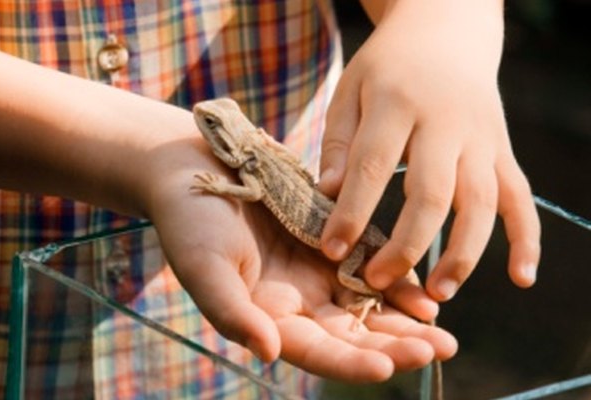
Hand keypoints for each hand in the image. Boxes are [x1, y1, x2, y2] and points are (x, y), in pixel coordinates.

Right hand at [144, 136, 456, 381]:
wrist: (196, 170)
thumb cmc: (191, 220)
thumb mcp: (204, 266)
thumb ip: (233, 313)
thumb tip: (269, 354)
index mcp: (266, 317)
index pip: (314, 351)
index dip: (349, 362)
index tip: (386, 367)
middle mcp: (296, 303)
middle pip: (350, 336)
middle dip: (393, 346)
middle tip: (438, 348)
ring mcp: (315, 273)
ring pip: (367, 308)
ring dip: (404, 321)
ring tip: (442, 331)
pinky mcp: (330, 242)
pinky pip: (369, 268)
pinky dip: (397, 283)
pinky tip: (425, 295)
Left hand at [319, 0, 540, 300]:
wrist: (446, 33)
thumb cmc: (387, 69)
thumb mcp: (351, 91)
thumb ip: (340, 143)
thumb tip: (329, 195)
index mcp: (398, 103)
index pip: (373, 166)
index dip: (351, 214)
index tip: (333, 252)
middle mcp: (446, 123)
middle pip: (432, 193)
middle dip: (405, 245)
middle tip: (377, 281)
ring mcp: (481, 138)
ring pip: (480, 203)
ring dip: (462, 253)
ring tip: (438, 294)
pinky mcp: (502, 150)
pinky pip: (521, 198)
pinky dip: (526, 239)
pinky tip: (521, 277)